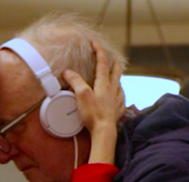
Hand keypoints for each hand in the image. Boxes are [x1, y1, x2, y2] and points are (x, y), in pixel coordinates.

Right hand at [62, 41, 124, 163]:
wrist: (104, 131)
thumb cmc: (93, 113)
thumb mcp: (81, 95)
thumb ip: (75, 81)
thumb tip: (67, 72)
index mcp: (104, 83)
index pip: (102, 62)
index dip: (99, 50)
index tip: (94, 42)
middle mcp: (113, 89)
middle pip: (116, 70)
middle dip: (113, 61)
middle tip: (112, 56)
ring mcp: (117, 99)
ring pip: (119, 83)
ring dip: (116, 76)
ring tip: (114, 74)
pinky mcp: (118, 110)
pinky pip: (120, 97)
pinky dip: (118, 92)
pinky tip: (117, 95)